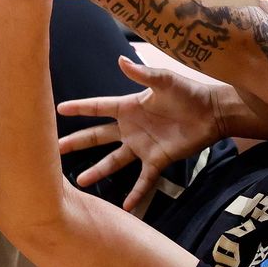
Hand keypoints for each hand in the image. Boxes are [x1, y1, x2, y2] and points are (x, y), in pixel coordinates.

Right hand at [57, 56, 226, 210]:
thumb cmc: (188, 92)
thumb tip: (120, 60)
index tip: (58, 108)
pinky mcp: (157, 160)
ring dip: (98, 170)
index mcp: (129, 107)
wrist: (211, 112)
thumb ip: (142, 74)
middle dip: (77, 142)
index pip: (98, 107)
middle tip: (55, 149)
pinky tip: (125, 206)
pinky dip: (136, 193)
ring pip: (114, 161)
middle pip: (98, 136)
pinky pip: (144, 180)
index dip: (79, 108)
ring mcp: (142, 146)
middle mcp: (130, 128)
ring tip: (80, 181)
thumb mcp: (164, 80)